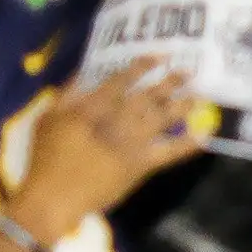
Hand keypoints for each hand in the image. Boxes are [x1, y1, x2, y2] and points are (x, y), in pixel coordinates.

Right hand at [7, 64, 205, 232]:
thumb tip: (82, 73)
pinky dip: (187, 145)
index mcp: (93, 107)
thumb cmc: (47, 157)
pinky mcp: (141, 165)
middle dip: (170, 82)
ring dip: (183, 106)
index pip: (123, 79)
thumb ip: (66, 93)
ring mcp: (132, 143)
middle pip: (149, 96)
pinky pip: (169, 153)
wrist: (56, 196)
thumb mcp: (47, 118)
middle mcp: (118, 120)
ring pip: (163, 119)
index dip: (143, 65)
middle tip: (189, 72)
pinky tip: (204, 137)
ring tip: (200, 95)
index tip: (160, 55)